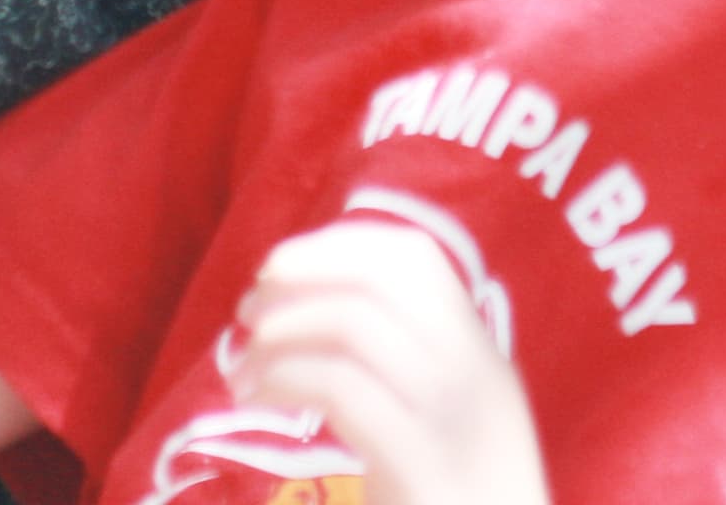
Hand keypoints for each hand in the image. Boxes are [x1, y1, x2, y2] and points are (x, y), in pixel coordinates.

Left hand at [229, 220, 549, 504]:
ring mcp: (452, 416)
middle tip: (248, 308)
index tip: (279, 270)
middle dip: (298, 275)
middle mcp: (476, 373)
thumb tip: (309, 303)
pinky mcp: (420, 463)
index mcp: (482, 355)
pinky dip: (282, 378)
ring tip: (243, 364)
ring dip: (279, 331)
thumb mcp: (443, 419)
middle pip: (381, 279)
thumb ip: (404, 362)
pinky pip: (341, 386)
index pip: (416, 258)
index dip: (336, 246)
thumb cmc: (452, 497)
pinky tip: (256, 398)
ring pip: (355, 324)